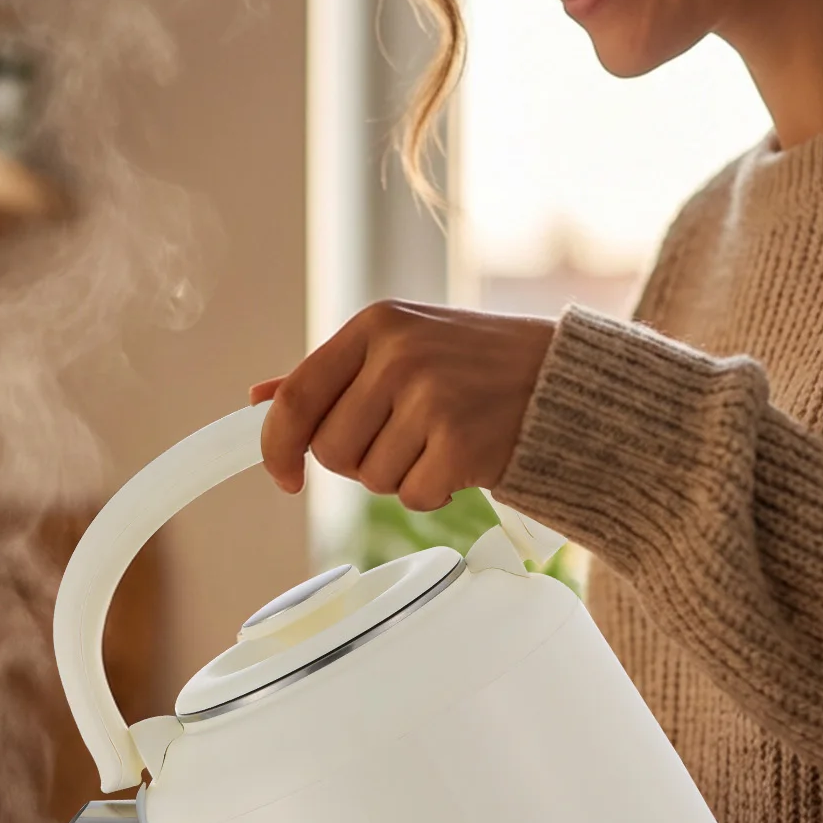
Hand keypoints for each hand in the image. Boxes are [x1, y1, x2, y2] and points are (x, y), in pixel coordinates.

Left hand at [251, 302, 554, 509]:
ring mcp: (431, 398)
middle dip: (359, 460)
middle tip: (403, 438)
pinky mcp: (461, 443)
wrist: (563, 383)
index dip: (277, 447)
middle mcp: (398, 356)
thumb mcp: (399, 345)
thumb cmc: (473, 365)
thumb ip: (328, 375)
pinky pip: (413, 497)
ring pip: (370, 479)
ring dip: (400, 475)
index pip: (295, 398)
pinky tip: (459, 461)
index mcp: (375, 326)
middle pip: (331, 451)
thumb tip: (258, 398)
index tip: (284, 477)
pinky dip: (433, 493)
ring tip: (439, 441)